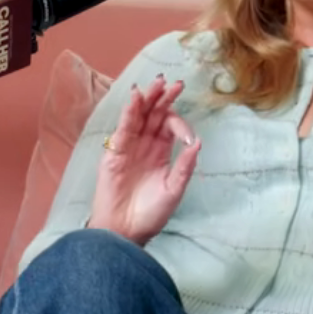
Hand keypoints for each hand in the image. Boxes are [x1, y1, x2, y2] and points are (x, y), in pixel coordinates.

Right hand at [88, 75, 199, 245]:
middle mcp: (145, 145)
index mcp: (161, 152)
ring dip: (147, 99)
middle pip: (154, 114)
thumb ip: (185, 166)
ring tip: (158, 83)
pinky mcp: (114, 151)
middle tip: (175, 83)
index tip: (187, 137)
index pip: (170, 126)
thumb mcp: (174, 189)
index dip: (180, 124)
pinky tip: (136, 98)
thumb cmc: (150, 214)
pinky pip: (123, 127)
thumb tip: (197, 142)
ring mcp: (129, 146)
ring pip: (139, 116)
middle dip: (164, 98)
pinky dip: (129, 112)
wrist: (126, 230)